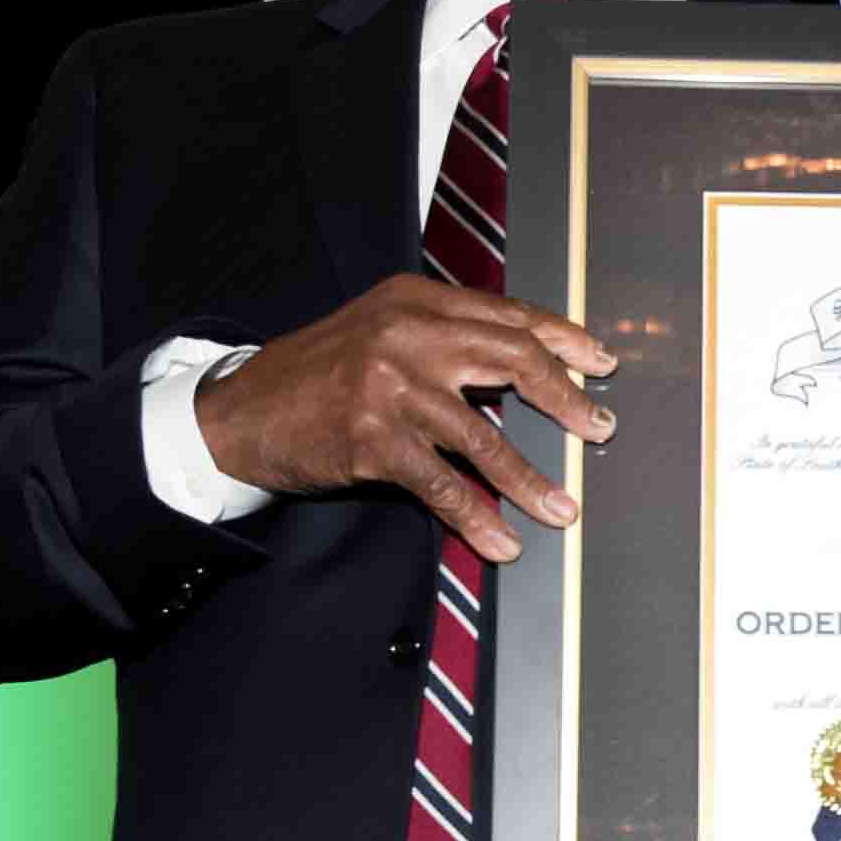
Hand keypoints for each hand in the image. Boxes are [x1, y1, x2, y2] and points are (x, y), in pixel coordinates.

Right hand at [194, 274, 618, 562]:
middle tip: (600, 429)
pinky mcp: (372, 437)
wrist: (239, 411)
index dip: (563, 339)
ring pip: (483, 435)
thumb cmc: (317, 375)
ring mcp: (389, 385)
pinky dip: (478, 517)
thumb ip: (443, 337)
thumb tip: (525, 364)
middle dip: (566, 398)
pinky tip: (502, 540)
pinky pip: (442, 484)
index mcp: (417, 300)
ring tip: (562, 508)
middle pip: (512, 359)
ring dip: (529, 480)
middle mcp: (408, 333)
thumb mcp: (380, 331)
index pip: (508, 315)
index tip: (600, 362)